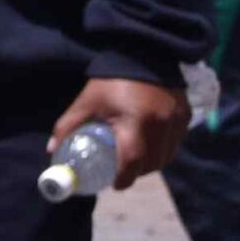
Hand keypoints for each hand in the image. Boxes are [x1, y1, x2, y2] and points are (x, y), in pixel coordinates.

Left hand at [54, 72, 187, 184]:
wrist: (141, 55)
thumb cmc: (109, 83)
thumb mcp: (85, 104)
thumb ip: (67, 127)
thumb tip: (53, 152)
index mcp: (135, 121)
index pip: (133, 160)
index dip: (124, 177)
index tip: (114, 185)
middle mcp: (162, 122)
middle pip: (153, 163)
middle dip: (137, 172)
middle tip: (122, 173)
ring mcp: (177, 119)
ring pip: (168, 156)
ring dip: (152, 164)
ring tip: (135, 161)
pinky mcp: (186, 115)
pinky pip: (176, 142)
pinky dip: (163, 150)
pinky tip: (149, 146)